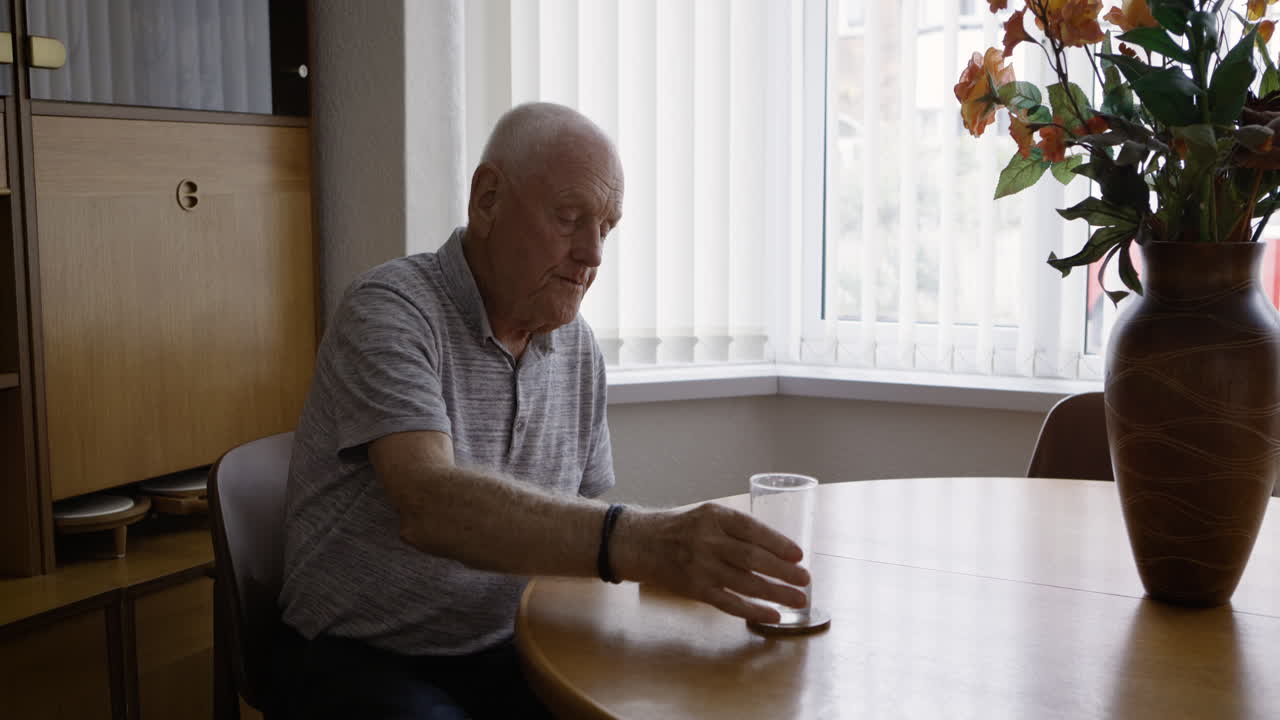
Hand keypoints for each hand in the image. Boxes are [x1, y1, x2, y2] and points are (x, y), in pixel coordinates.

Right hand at [610, 503, 810, 623]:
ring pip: (745, 582)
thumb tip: (779, 549)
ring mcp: (700, 566)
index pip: (752, 529)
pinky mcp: (695, 589)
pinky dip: (753, 610)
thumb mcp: (707, 515)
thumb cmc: (681, 529)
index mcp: (714, 516)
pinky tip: (772, 615)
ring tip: (798, 599)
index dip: (778, 543)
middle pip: (752, 558)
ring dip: (775, 593)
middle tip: (805, 579)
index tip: (799, 555)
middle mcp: (707, 540)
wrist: (641, 543)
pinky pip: (729, 603)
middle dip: (783, 571)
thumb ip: (737, 528)